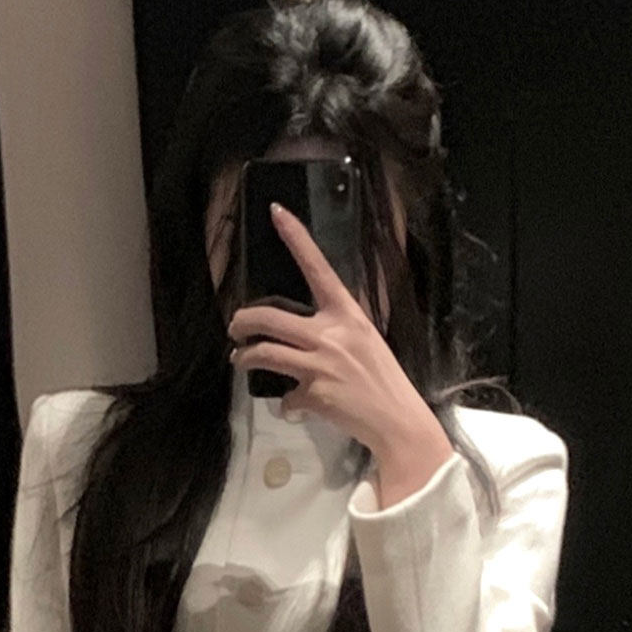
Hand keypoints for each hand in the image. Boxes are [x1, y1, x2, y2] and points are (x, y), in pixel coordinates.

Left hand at [228, 204, 452, 506]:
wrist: (397, 420)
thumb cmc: (384, 378)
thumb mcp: (365, 340)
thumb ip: (336, 329)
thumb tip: (304, 331)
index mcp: (347, 314)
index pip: (318, 268)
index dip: (296, 238)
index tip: (277, 212)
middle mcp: (331, 334)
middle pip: (268, 317)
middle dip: (241, 321)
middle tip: (235, 327)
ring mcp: (319, 364)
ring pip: (263, 353)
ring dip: (244, 358)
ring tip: (240, 360)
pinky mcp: (313, 394)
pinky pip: (285, 397)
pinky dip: (286, 404)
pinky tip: (292, 407)